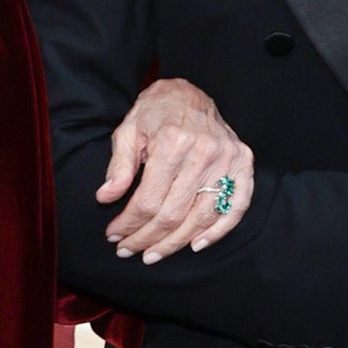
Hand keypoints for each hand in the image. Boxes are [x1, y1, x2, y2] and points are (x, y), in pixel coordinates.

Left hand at [98, 76, 254, 260]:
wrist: (188, 93)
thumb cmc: (155, 114)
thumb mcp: (128, 132)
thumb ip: (118, 166)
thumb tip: (105, 198)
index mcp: (172, 142)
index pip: (149, 200)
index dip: (129, 224)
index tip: (114, 235)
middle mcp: (204, 151)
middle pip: (173, 214)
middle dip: (147, 238)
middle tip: (129, 250)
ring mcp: (227, 159)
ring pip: (201, 217)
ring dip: (175, 242)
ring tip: (153, 254)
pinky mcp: (243, 163)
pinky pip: (235, 206)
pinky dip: (218, 231)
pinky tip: (196, 244)